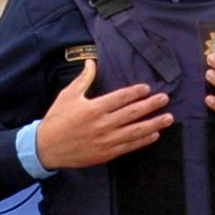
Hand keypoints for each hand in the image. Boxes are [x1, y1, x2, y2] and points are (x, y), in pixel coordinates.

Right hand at [36, 57, 170, 169]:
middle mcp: (103, 124)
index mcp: (94, 108)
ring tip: (168, 118)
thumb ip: (83, 79)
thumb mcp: (68, 95)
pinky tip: (154, 134)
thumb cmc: (57, 119)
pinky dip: (143, 140)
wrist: (47, 147)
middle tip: (165, 99)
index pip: (121, 98)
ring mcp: (106, 140)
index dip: (136, 92)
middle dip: (151, 106)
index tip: (147, 88)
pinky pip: (129, 146)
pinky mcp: (106, 153)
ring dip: (154, 124)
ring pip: (135, 131)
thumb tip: (92, 61)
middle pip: (133, 113)